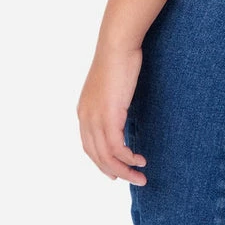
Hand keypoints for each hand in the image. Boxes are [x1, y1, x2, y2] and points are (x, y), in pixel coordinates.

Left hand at [77, 43, 147, 185]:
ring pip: (106, 156)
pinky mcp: (109, 116)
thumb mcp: (111, 86)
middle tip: (130, 179)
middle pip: (96, 155)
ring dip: (123, 170)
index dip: (101, 162)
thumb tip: (120, 110)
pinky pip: (116, 148)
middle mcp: (86, 117)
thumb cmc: (118, 59)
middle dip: (113, 171)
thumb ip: (111, 102)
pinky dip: (127, 158)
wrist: (117, 45)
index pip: (89, 145)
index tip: (115, 171)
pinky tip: (138, 160)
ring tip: (140, 175)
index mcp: (84, 110)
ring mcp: (96, 118)